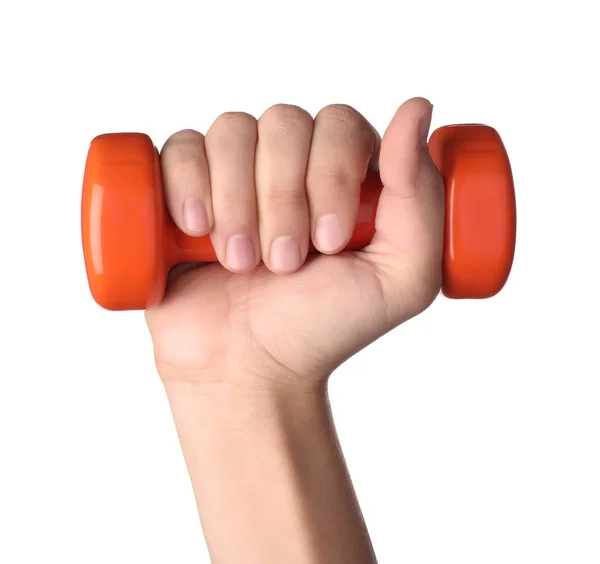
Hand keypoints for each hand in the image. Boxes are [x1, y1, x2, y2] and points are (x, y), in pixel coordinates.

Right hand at [145, 98, 443, 389]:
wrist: (247, 369)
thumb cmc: (321, 328)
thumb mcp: (399, 277)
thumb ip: (419, 198)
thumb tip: (416, 107)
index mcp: (344, 175)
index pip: (340, 124)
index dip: (333, 175)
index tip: (328, 244)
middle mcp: (290, 165)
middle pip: (285, 122)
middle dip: (284, 198)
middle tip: (283, 264)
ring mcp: (235, 173)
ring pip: (233, 131)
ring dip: (238, 202)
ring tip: (241, 263)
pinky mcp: (185, 188)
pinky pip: (180, 148)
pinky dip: (188, 184)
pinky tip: (197, 231)